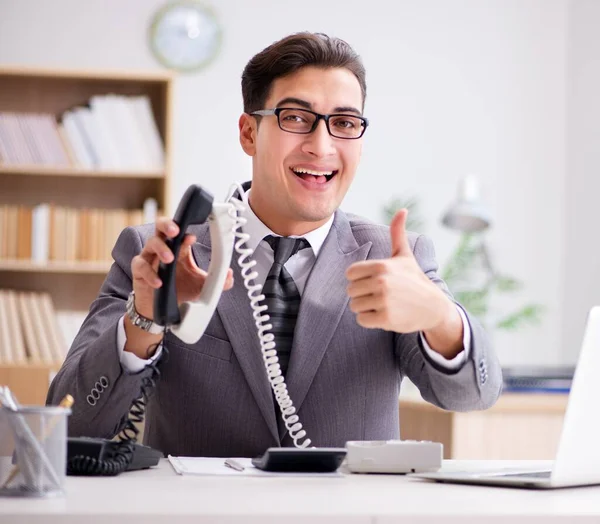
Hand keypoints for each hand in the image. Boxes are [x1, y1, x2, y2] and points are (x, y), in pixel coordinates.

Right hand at [130, 216, 233, 319]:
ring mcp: (150, 258)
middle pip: (161, 226)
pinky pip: (140, 266)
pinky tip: (159, 282)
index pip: (182, 232)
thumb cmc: (180, 291)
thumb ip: (218, 281)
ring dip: (161, 249)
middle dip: (168, 225)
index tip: (193, 237)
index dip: (185, 230)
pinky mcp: (138, 271)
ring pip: (150, 243)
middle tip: (176, 231)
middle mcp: (164, 248)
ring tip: (170, 259)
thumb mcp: (201, 285)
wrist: (161, 309)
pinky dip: (150, 273)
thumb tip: (230, 276)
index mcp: (180, 248)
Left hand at [346, 209, 455, 333]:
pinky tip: (385, 315)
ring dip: (366, 308)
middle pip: (350, 291)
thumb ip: (397, 233)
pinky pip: (361, 320)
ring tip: (383, 304)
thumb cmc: (415, 280)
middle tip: (380, 295)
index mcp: (381, 266)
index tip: (374, 281)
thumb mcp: (405, 256)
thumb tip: (402, 210)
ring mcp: (383, 300)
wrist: (434, 307)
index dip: (359, 279)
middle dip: (362, 295)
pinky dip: (370, 320)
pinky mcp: (385, 318)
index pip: (350, 274)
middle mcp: (381, 282)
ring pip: (354, 306)